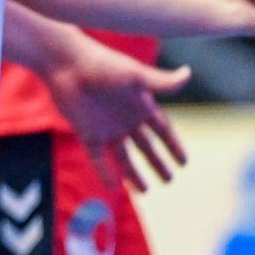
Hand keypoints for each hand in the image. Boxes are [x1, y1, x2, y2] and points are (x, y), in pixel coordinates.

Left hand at [45, 40, 191, 190]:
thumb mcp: (135, 75)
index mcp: (139, 104)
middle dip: (157, 163)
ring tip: (145, 191)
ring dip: (133, 174)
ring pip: (123, 156)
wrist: (65, 63)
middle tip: (169, 180)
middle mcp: (124, 118)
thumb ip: (161, 81)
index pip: (162, 130)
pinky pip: (97, 158)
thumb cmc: (102, 65)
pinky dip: (104, 172)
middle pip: (145, 146)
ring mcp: (105, 126)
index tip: (185, 162)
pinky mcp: (85, 131)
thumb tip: (189, 73)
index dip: (173, 145)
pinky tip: (112, 188)